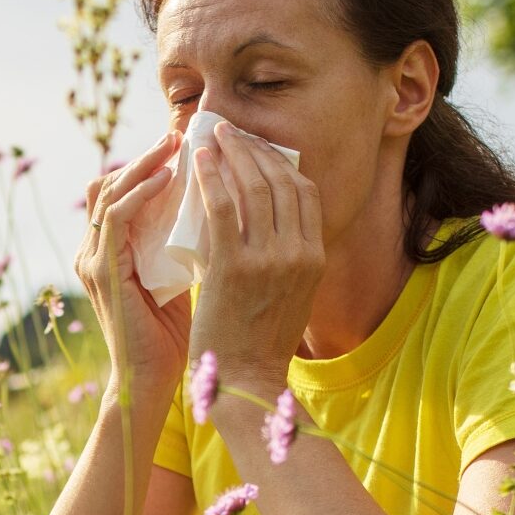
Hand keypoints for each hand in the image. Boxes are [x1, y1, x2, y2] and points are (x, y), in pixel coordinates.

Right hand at [78, 129, 191, 398]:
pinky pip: (116, 216)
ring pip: (110, 189)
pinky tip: (169, 177)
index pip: (124, 190)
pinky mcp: (101, 272)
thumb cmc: (179, 337)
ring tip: (178, 143)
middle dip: (149, 154)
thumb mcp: (186, 278)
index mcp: (113, 251)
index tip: (193, 145)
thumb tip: (231, 209)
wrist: (156, 382)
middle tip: (185, 132)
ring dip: (145, 161)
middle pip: (111, 180)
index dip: (152, 163)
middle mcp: (95, 250)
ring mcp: (94, 260)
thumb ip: (192, 245)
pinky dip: (140, 191)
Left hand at [185, 122, 325, 393]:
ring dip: (232, 154)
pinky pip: (222, 207)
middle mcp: (298, 254)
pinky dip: (211, 177)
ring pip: (253, 187)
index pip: (304, 193)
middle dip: (254, 149)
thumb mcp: (290, 294)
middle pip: (281, 181)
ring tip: (212, 137)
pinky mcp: (234, 267)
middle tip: (229, 132)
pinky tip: (199, 161)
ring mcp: (268, 260)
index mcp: (315, 258)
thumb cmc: (258, 341)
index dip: (280, 163)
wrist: (243, 381)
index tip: (256, 148)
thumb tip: (264, 220)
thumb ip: (285, 257)